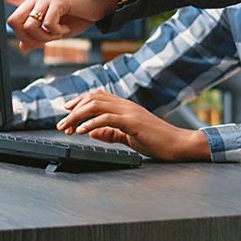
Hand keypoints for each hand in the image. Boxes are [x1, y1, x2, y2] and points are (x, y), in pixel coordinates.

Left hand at [4, 0, 116, 51]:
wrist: (99, 6)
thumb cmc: (78, 16)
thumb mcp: (55, 30)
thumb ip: (38, 36)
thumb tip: (23, 46)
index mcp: (34, 1)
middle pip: (13, 21)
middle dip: (27, 38)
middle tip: (43, 41)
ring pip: (29, 26)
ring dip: (44, 37)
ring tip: (57, 33)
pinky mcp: (57, 0)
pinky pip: (47, 24)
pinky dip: (56, 32)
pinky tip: (65, 28)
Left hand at [57, 90, 209, 160]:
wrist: (178, 144)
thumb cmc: (157, 141)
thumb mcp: (128, 137)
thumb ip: (111, 133)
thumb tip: (92, 132)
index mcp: (125, 107)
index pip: (98, 96)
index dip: (79, 101)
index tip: (66, 111)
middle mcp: (126, 105)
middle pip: (93, 98)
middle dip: (73, 109)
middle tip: (62, 124)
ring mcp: (130, 112)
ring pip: (96, 105)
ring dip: (78, 116)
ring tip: (67, 127)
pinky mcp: (133, 122)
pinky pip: (107, 118)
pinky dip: (91, 124)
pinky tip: (82, 131)